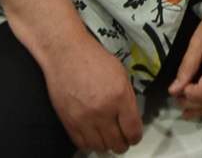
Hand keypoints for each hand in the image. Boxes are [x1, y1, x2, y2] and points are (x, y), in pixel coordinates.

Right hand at [39, 39, 143, 153]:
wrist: (66, 54)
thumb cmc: (93, 59)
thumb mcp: (121, 74)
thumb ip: (127, 99)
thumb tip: (131, 118)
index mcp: (120, 97)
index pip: (133, 131)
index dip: (135, 137)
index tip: (134, 136)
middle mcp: (103, 111)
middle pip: (118, 144)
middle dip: (123, 143)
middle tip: (122, 139)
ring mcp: (84, 118)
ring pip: (100, 147)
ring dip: (106, 145)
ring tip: (107, 137)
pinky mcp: (68, 121)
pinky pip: (82, 143)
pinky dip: (90, 143)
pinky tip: (92, 136)